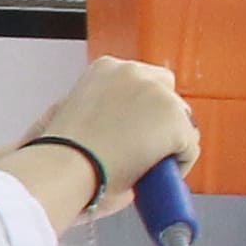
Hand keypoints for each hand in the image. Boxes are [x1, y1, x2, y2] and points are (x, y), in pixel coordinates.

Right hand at [29, 56, 199, 216]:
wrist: (61, 170)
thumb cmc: (56, 152)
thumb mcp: (67, 112)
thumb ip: (95, 108)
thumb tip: (112, 124)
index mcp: (106, 68)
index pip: (139, 80)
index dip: (136, 108)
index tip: (129, 128)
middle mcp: (136, 73)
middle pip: (166, 93)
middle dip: (157, 119)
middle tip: (139, 147)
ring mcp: (160, 97)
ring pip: (181, 122)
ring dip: (166, 141)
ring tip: (142, 165)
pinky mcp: (178, 123)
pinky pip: (189, 150)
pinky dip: (176, 166)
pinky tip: (150, 177)